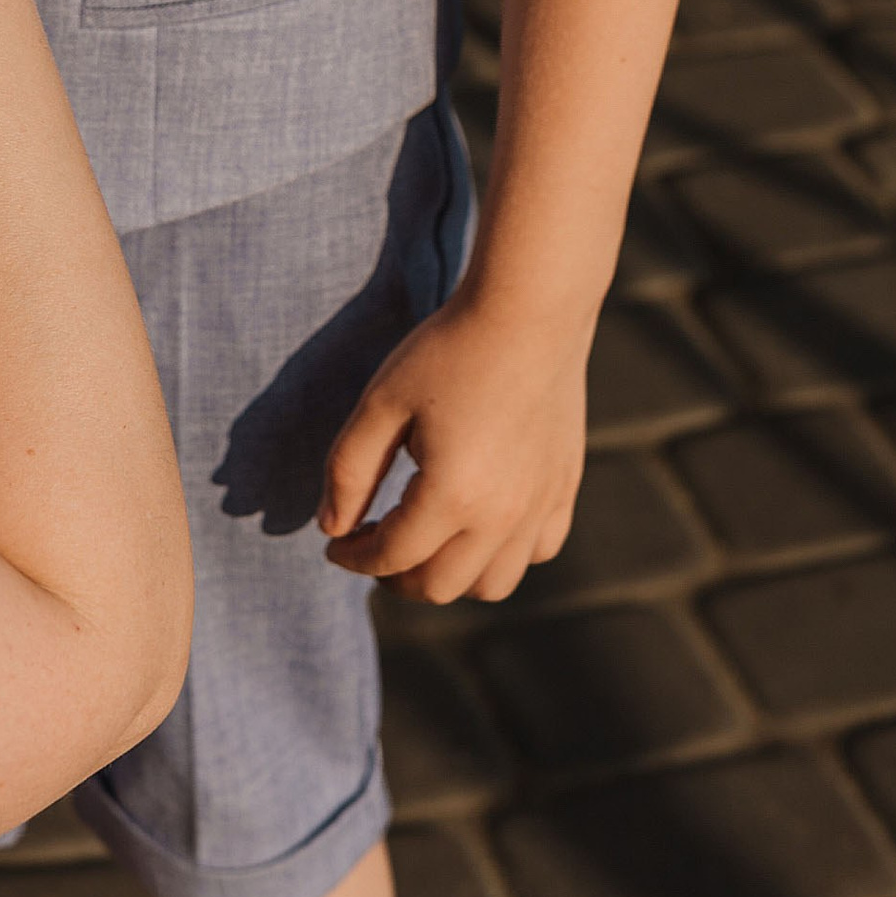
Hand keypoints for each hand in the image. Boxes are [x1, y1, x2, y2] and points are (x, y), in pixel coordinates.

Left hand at [317, 288, 590, 606]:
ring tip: (426, 539)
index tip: (334, 544)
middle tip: (374, 543)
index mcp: (451, 497)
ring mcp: (539, 506)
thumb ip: (349, 470)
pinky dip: (504, 552)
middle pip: (439, 586)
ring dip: (451, 575)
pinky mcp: (564, 487)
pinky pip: (537, 551)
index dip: (354, 557)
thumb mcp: (381, 403)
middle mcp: (501, 517)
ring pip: (493, 584)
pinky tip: (481, 519)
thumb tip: (330, 527)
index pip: (391, 557)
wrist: (530, 310)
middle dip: (395, 576)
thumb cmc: (449, 349)